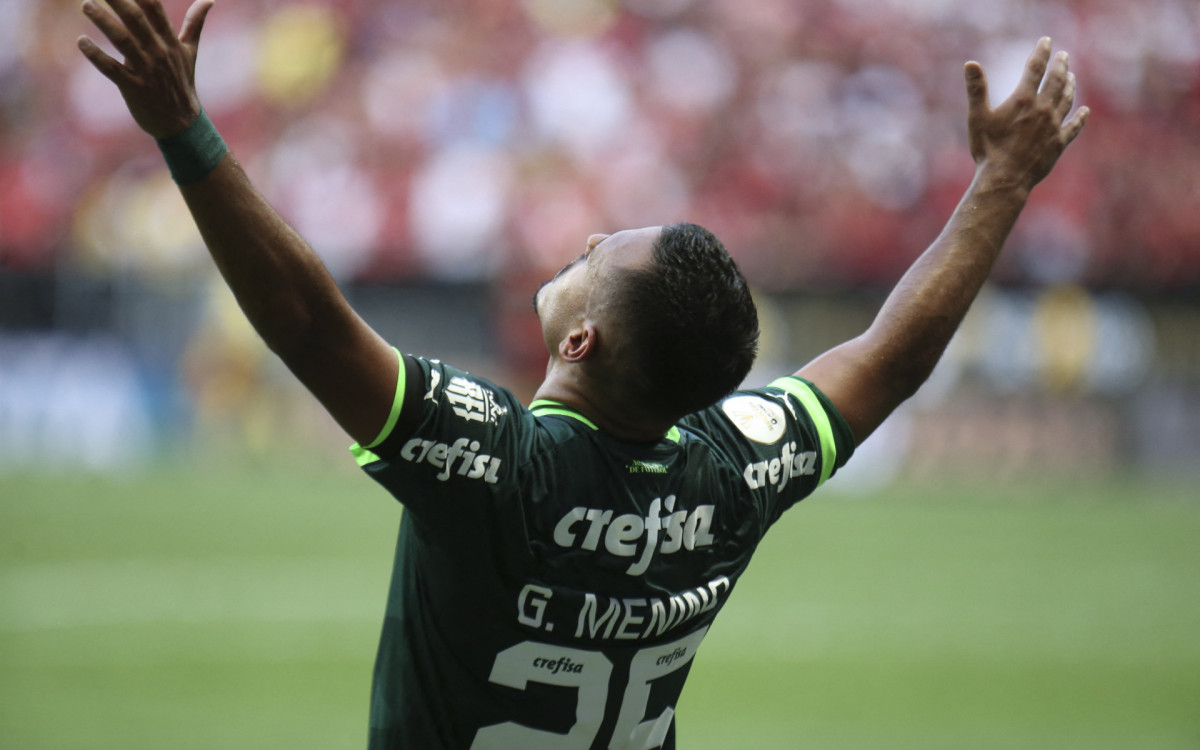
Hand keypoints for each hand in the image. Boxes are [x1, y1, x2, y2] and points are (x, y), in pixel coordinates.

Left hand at [77, 0, 213, 138]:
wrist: (182, 123)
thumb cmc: (182, 82)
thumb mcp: (190, 51)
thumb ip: (195, 23)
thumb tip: (210, 0)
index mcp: (170, 41)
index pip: (155, 8)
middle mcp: (159, 53)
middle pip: (136, 19)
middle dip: (117, 0)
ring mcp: (147, 71)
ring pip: (123, 41)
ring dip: (104, 22)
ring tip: (87, 5)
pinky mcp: (134, 89)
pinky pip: (113, 70)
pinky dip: (97, 56)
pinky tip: (82, 42)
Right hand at [965, 37, 1088, 192]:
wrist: (1004, 180)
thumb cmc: (987, 149)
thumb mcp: (977, 117)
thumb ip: (976, 89)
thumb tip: (970, 63)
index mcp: (1023, 100)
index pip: (1035, 69)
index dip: (1041, 52)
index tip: (1046, 41)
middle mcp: (1043, 110)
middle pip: (1056, 81)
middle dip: (1060, 65)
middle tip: (1063, 56)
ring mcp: (1053, 127)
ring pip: (1067, 100)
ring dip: (1070, 86)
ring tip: (1071, 77)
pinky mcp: (1058, 144)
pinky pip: (1073, 127)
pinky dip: (1080, 118)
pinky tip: (1085, 111)